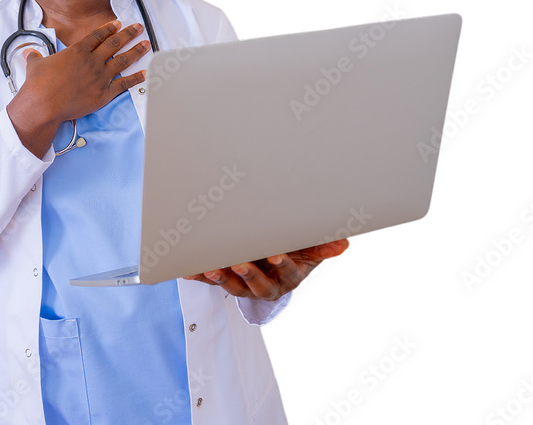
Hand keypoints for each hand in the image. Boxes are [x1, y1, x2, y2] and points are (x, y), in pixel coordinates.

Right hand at [7, 19, 148, 157]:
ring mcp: (100, 77)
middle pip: (115, 43)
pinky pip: (124, 84)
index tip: (118, 23)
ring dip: (137, 51)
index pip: (97, 36)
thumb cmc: (38, 85)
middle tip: (138, 27)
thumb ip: (36, 57)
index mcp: (78, 51)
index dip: (109, 28)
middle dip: (128, 34)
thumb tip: (29, 53)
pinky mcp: (104, 93)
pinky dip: (136, 79)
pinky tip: (145, 74)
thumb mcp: (35, 66)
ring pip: (123, 60)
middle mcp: (92, 61)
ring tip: (146, 44)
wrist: (44, 104)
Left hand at [183, 239, 348, 300]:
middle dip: (248, 274)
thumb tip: (344, 244)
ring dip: (221, 277)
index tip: (276, 254)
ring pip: (231, 285)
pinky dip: (200, 275)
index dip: (282, 264)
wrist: (275, 268)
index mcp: (287, 278)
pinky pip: (211, 282)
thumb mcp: (310, 251)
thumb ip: (323, 246)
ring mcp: (243, 287)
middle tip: (240, 263)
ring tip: (212, 267)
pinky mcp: (225, 282)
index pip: (287, 272)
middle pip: (256, 284)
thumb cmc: (294, 254)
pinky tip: (188, 270)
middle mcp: (265, 286)